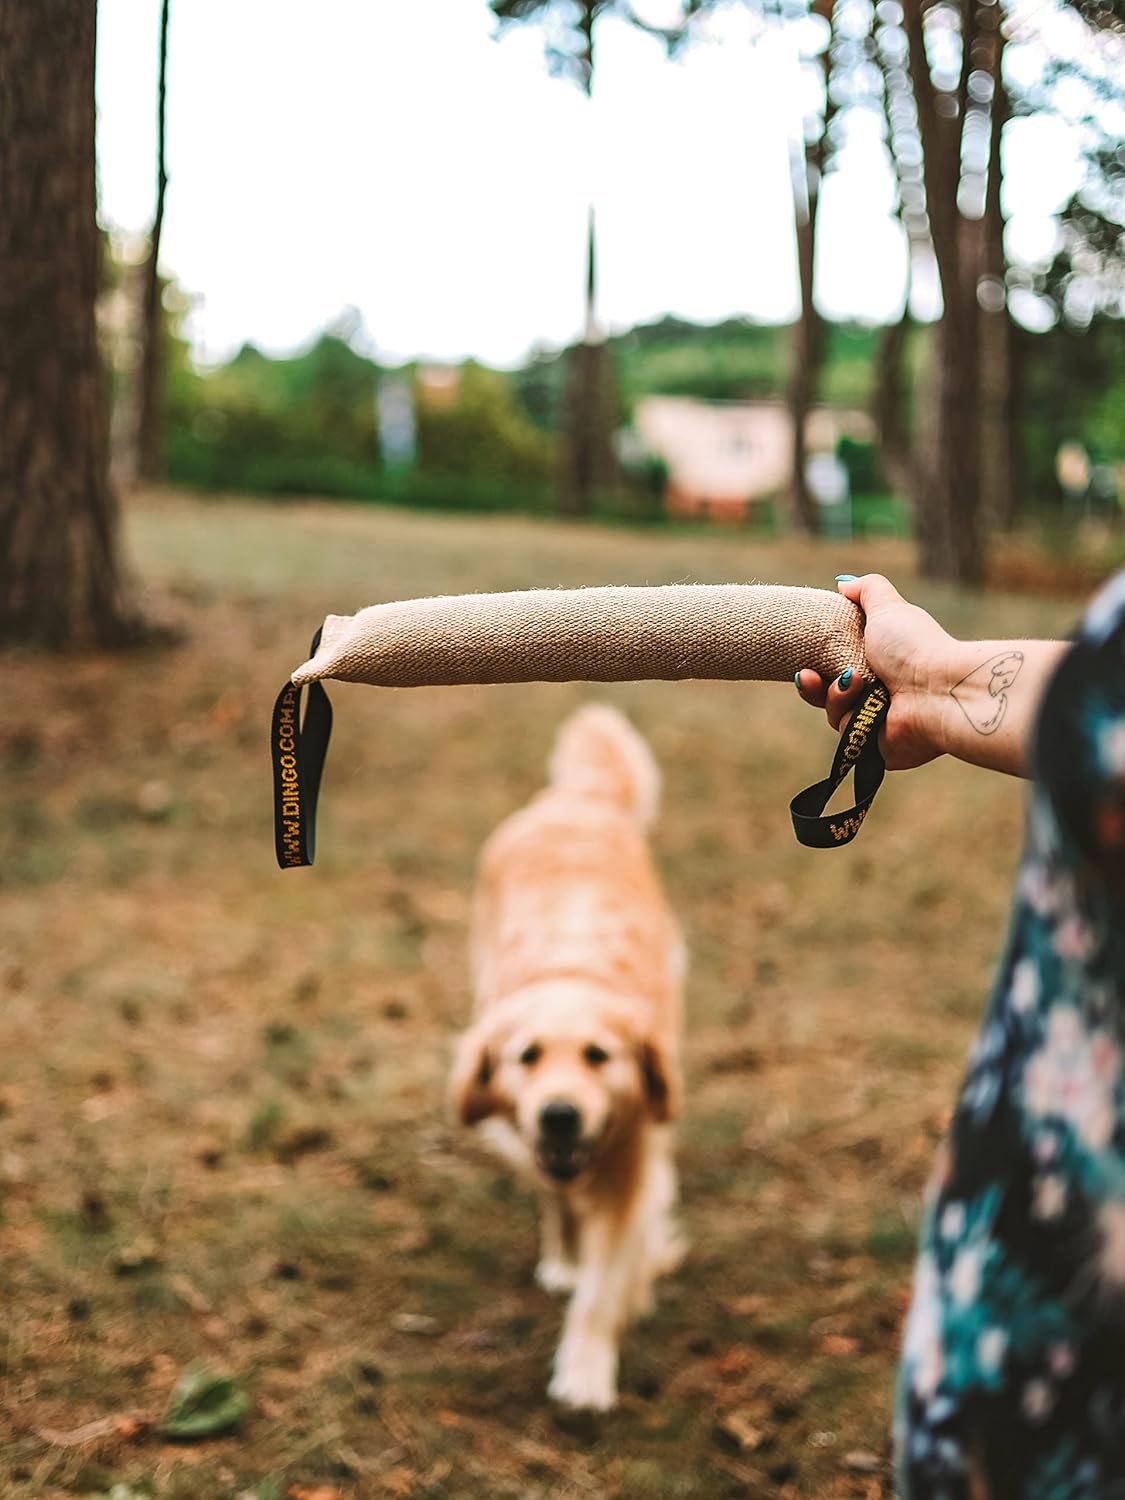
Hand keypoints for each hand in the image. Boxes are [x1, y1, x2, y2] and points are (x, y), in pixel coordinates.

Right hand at [795, 574, 955, 770]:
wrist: (939, 690)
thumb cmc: (916, 648)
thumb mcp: (888, 608)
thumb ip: (866, 591)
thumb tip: (843, 583)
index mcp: (881, 665)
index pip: (837, 666)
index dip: (816, 662)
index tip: (805, 656)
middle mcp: (879, 694)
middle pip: (827, 694)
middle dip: (811, 685)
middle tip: (806, 675)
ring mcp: (877, 723)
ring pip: (833, 713)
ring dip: (835, 694)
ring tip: (853, 681)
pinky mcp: (875, 748)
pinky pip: (845, 735)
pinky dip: (846, 713)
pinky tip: (860, 697)